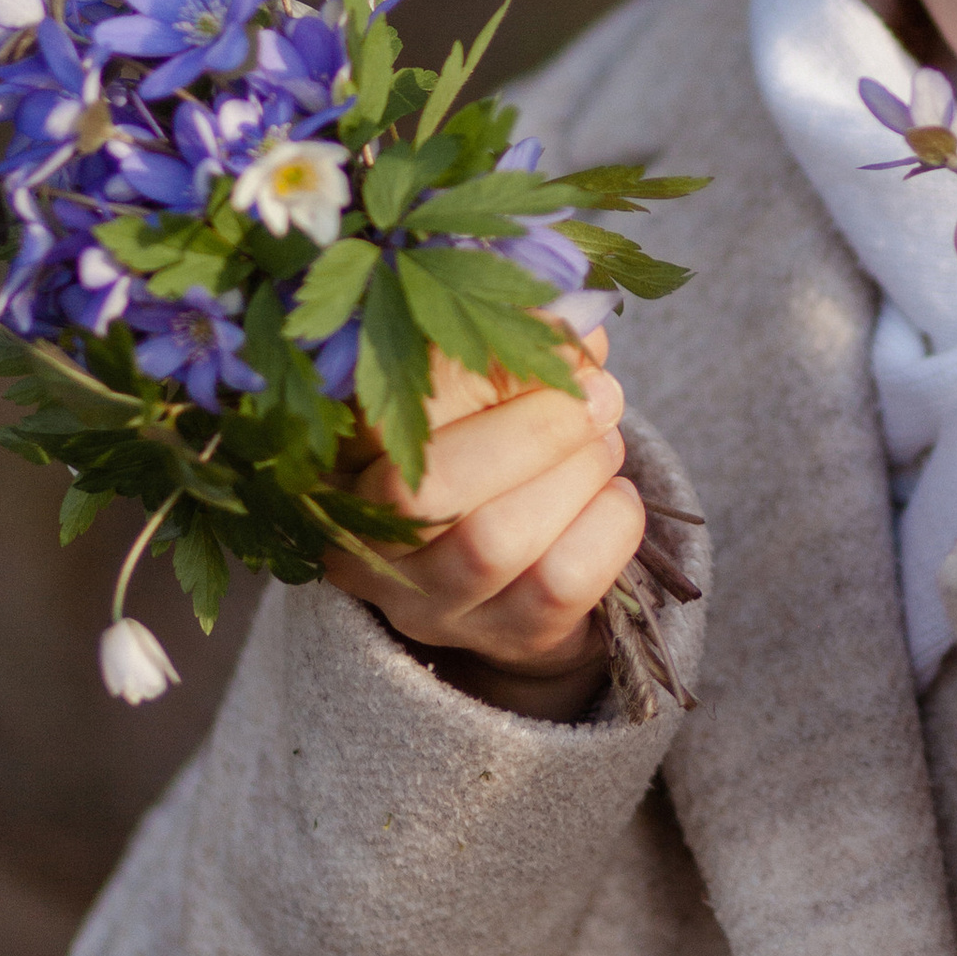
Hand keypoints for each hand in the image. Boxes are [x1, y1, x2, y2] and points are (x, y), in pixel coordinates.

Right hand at [324, 320, 644, 718]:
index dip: (466, 360)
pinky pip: (560, 584)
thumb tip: (573, 316)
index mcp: (340, 459)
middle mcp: (363, 542)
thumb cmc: (499, 452)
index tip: (542, 329)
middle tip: (600, 396)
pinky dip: (609, 526)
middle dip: (534, 426)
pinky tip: (617, 499)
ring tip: (605, 444)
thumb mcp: (489, 391)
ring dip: (575, 472)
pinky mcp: (504, 638)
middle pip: (426, 487)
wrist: (527, 573)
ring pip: (493, 541)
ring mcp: (429, 603)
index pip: (381, 407)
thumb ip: (518, 344)